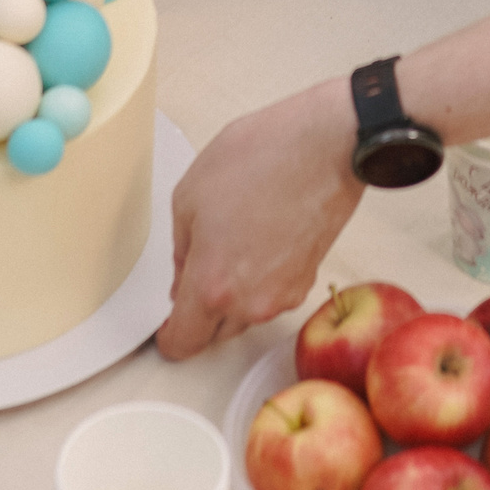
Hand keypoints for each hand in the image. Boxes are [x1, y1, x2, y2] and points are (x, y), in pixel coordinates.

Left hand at [157, 80, 363, 357]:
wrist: (324, 147)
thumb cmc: (261, 159)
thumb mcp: (190, 194)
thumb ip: (180, 249)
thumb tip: (184, 276)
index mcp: (212, 285)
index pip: (183, 342)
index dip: (168, 338)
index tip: (165, 328)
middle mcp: (249, 304)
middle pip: (213, 334)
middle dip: (199, 314)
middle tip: (194, 272)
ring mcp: (282, 296)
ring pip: (243, 317)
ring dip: (231, 298)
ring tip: (231, 245)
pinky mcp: (306, 282)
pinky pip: (271, 298)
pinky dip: (259, 283)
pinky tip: (258, 242)